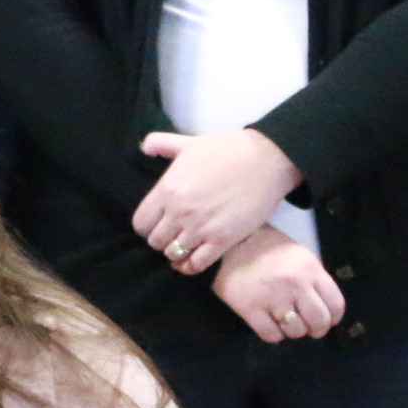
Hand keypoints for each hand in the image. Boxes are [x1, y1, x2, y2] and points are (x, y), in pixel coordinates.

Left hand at [132, 128, 304, 274]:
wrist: (266, 160)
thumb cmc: (227, 150)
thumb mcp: (189, 142)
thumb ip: (162, 143)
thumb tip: (143, 147)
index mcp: (168, 189)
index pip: (140, 223)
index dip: (146, 225)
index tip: (157, 222)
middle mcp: (179, 212)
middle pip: (155, 241)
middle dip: (161, 239)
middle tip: (172, 233)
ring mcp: (200, 229)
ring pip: (173, 255)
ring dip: (176, 252)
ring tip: (183, 245)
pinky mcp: (222, 241)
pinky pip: (196, 265)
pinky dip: (191, 266)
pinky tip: (193, 259)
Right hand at [211, 230, 343, 344]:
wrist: (235, 242)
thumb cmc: (272, 250)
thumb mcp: (302, 257)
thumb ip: (315, 281)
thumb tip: (327, 312)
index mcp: (310, 270)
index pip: (335, 305)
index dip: (333, 317)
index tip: (326, 320)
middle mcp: (295, 284)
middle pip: (318, 321)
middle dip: (316, 329)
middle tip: (307, 327)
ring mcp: (272, 297)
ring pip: (295, 331)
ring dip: (292, 330)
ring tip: (284, 321)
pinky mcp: (250, 308)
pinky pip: (271, 335)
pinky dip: (273, 334)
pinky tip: (269, 323)